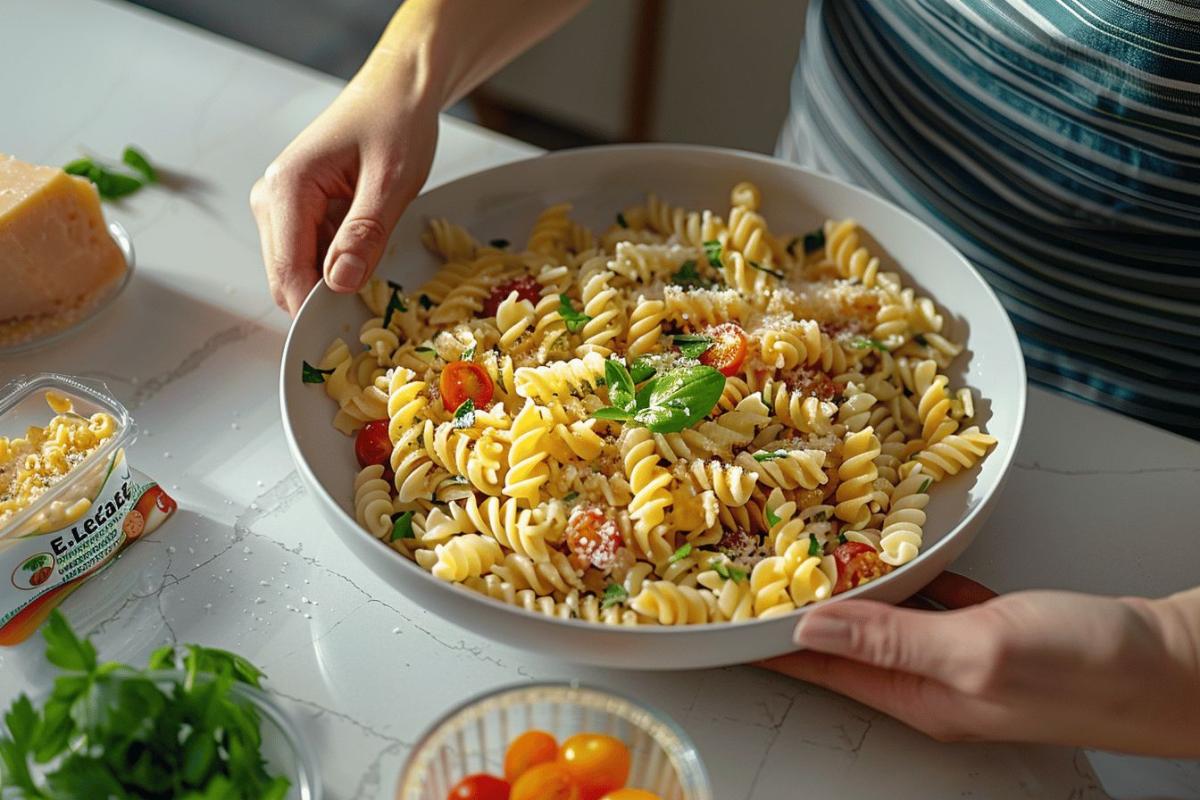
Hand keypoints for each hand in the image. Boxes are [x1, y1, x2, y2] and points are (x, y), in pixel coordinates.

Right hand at [250, 76, 437, 313]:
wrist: (396, 93)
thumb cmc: (395, 124)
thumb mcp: (392, 181)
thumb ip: (365, 233)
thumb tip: (340, 284)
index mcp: (286, 188)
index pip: (288, 272)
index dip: (313, 310)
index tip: (346, 336)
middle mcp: (271, 199)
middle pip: (286, 278)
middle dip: (324, 298)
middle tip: (374, 304)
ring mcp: (280, 207)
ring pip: (299, 271)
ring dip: (334, 280)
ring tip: (376, 258)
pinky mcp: (296, 212)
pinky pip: (311, 256)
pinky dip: (338, 264)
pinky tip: (367, 246)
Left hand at [761, 580, 1199, 756]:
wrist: (1176, 663)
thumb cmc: (1091, 667)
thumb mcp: (980, 650)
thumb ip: (893, 639)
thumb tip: (812, 629)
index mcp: (920, 695)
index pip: (820, 671)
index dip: (767, 646)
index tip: (721, 622)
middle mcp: (932, 678)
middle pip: (843, 646)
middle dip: (794, 614)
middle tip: (751, 575)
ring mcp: (962, 652)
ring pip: (882, 619)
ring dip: (842, 593)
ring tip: (799, 560)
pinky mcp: (991, 627)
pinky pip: (927, 601)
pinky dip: (899, 579)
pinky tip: (884, 556)